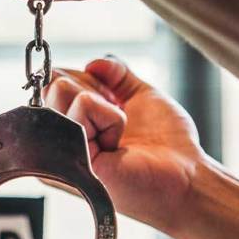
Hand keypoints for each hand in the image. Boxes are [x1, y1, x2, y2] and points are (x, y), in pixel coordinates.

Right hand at [44, 57, 206, 238]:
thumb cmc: (168, 145)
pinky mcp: (69, 157)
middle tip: (116, 118)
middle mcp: (59, 138)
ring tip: (117, 135)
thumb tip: (93, 62)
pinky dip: (111, 118)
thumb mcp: (139, 95)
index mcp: (71, 124)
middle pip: (53, 82)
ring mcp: (59, 149)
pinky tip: (117, 145)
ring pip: (60, 89)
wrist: (186, 176)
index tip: (115, 101)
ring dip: (103, 105)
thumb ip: (116, 74)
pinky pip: (82, 107)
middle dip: (93, 89)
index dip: (88, 80)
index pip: (56, 80)